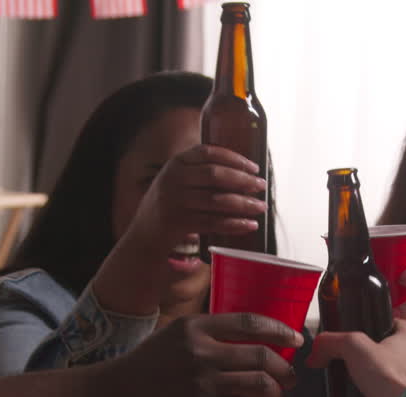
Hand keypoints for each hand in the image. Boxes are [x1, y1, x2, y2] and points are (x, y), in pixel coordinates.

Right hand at [97, 312, 301, 396]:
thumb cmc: (140, 370)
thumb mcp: (170, 338)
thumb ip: (202, 337)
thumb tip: (242, 344)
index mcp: (195, 327)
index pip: (250, 322)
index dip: (279, 330)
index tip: (295, 339)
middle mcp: (202, 351)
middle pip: (263, 355)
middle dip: (285, 370)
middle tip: (289, 380)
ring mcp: (202, 381)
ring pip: (260, 385)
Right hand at [123, 143, 266, 251]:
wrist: (144, 235)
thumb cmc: (168, 206)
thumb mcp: (176, 181)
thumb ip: (199, 173)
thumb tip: (243, 173)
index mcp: (175, 163)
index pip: (208, 152)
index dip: (234, 158)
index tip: (254, 167)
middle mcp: (173, 179)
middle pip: (215, 175)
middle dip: (243, 180)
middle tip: (261, 186)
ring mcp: (174, 201)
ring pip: (217, 200)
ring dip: (243, 204)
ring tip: (261, 207)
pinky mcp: (178, 223)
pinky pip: (213, 222)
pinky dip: (234, 224)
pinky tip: (249, 225)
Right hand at [306, 319, 405, 396]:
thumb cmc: (391, 379)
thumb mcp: (354, 347)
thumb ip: (334, 342)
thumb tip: (319, 346)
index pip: (401, 323)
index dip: (386, 323)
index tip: (373, 327)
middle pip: (400, 350)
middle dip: (382, 354)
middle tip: (362, 357)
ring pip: (399, 375)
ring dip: (384, 377)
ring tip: (363, 381)